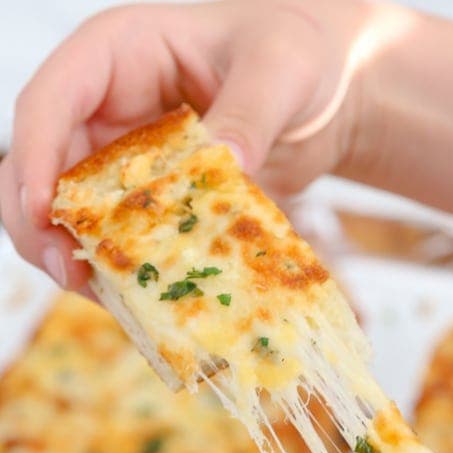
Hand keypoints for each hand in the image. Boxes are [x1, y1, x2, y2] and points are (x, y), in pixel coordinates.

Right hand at [0, 0, 384, 289]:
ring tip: (104, 296)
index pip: (50, 100)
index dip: (32, 154)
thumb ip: (251, 113)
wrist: (324, 96)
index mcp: (118, 54)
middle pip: (40, 166)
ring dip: (74, 257)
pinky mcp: (148, 208)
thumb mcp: (281, 71)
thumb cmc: (297, 54)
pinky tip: (139, 301)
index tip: (41, 209)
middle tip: (68, 272)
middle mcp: (106, 109)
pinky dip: (120, 273)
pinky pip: (116, 243)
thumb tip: (224, 162)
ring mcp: (122, 162)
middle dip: (39, 223)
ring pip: (67, 215)